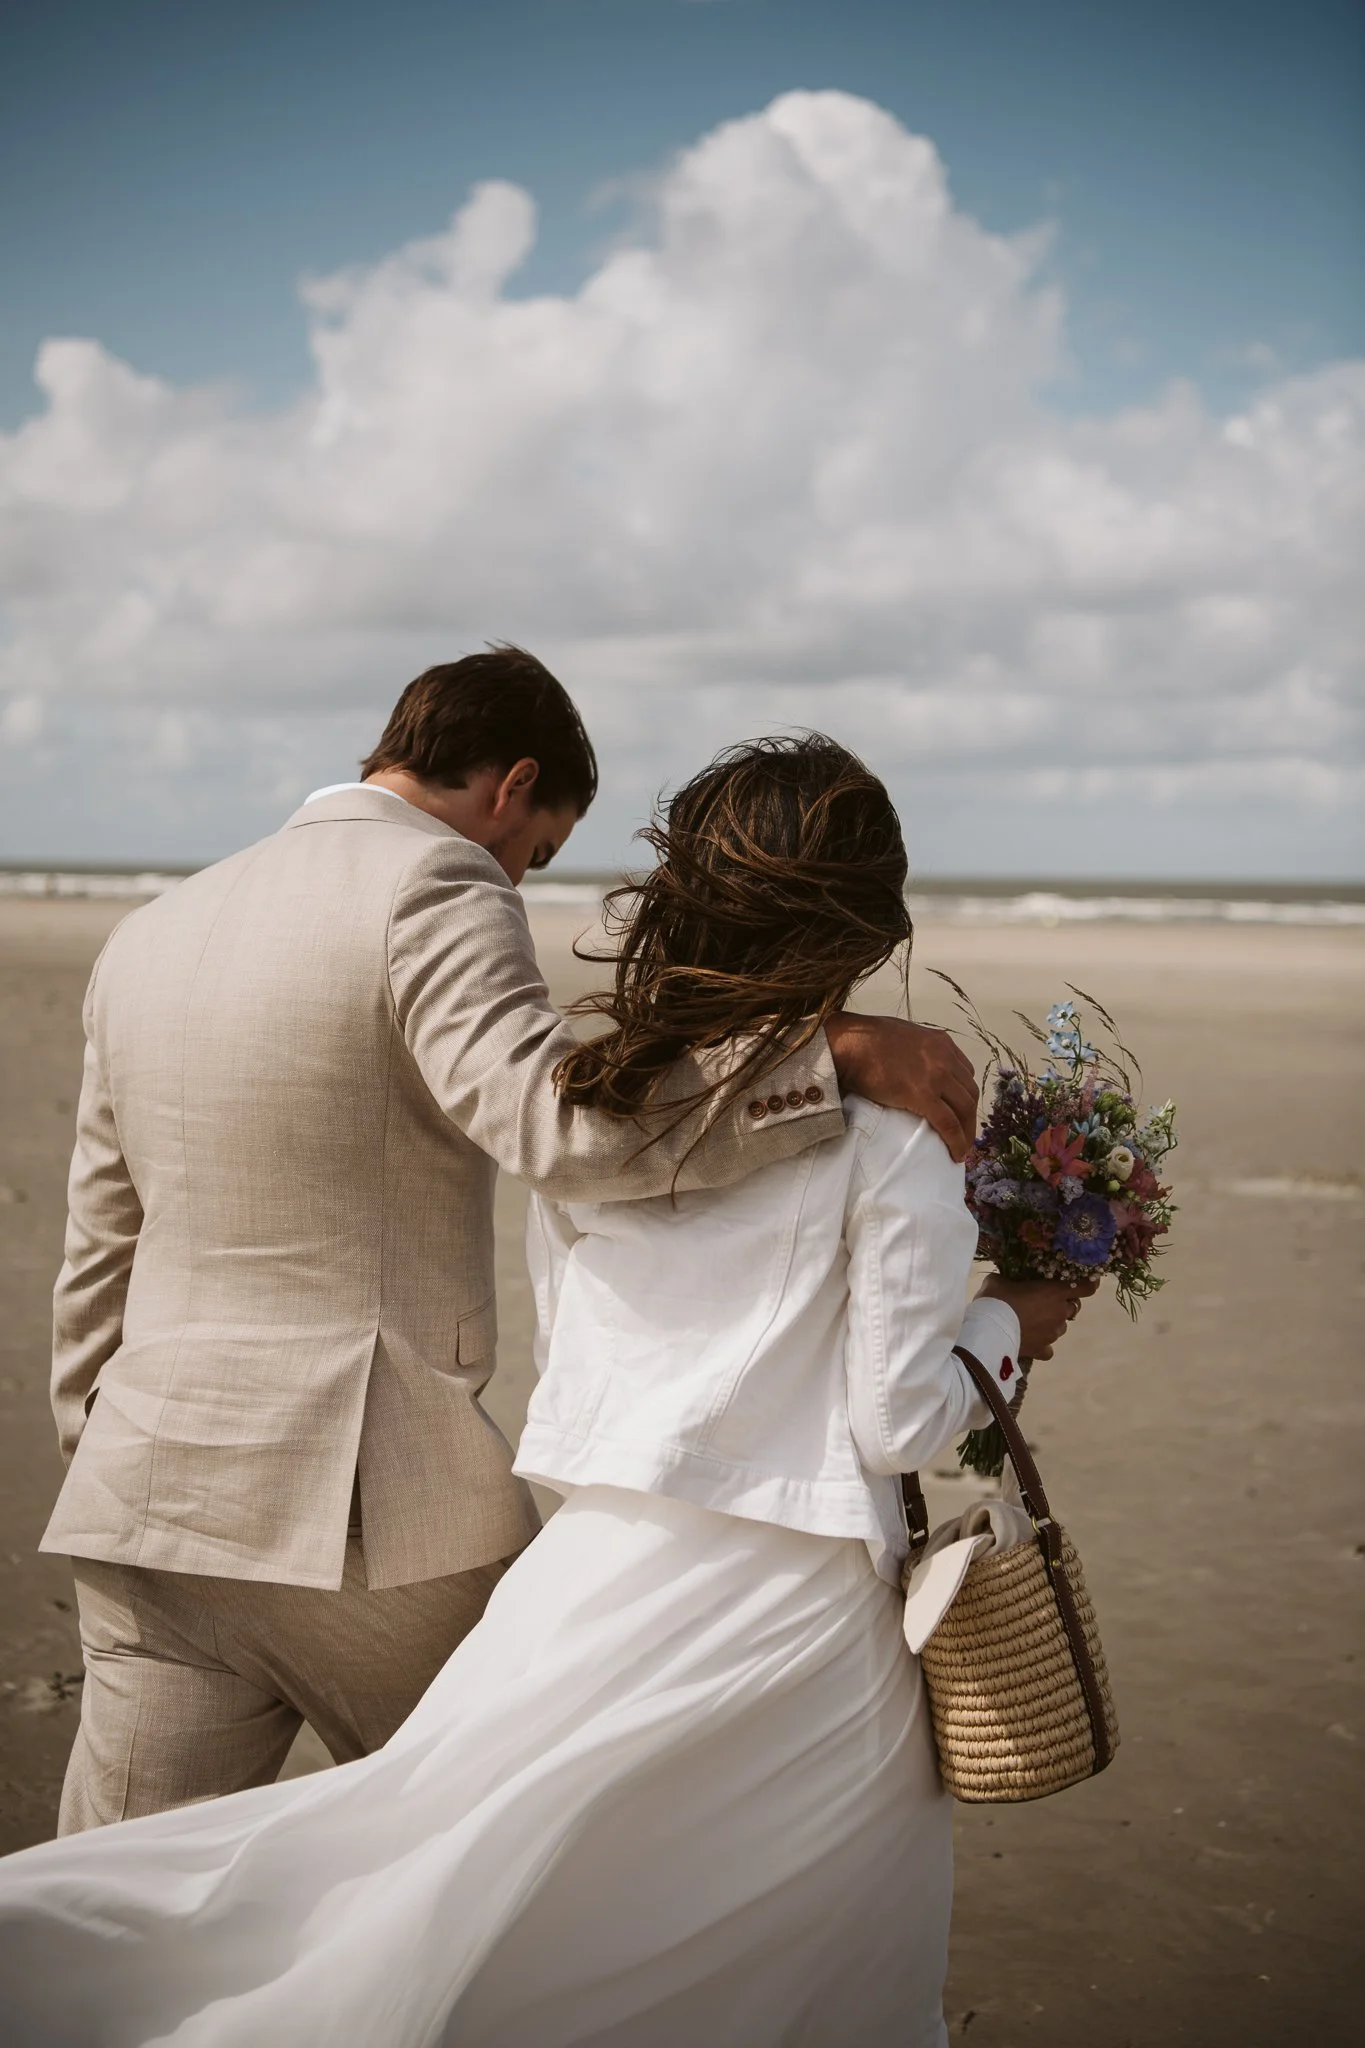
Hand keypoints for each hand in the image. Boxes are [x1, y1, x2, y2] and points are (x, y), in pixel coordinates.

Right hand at [824, 1014, 978, 1162]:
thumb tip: (914, 1067)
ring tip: (962, 1148)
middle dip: (970, 1117)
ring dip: (967, 1132)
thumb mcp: (903, 1035)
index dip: (966, 1095)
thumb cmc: (866, 1039)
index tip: (961, 1110)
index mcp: (941, 1043)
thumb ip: (918, 1050)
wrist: (850, 1044)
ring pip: (964, 1110)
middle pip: (969, 1093)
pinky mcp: (923, 1095)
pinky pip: (948, 1123)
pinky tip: (956, 1152)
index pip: (966, 1073)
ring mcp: (936, 1076)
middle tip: (965, 1134)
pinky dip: (956, 1140)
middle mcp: (945, 1058)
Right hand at [976, 1273, 1100, 1360]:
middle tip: (1046, 1300)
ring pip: (1061, 1327)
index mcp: (1055, 1292)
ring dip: (1053, 1323)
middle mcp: (1059, 1313)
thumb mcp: (999, 1280)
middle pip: (1073, 1308)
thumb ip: (1008, 1279)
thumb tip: (1004, 1281)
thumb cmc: (996, 1299)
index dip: (1090, 1284)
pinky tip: (1033, 1341)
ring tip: (1034, 1321)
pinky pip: (1049, 1348)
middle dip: (1063, 1304)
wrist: (989, 1330)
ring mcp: (1052, 1334)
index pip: (1085, 1287)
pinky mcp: (1041, 1350)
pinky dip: (1044, 1345)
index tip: (1092, 1281)